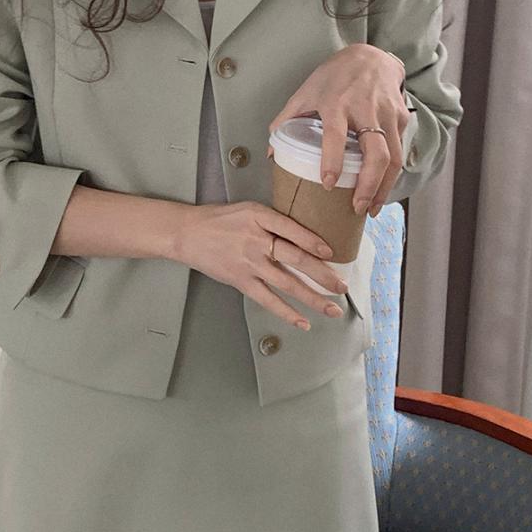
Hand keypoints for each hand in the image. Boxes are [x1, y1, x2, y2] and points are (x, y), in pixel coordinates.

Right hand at [186, 200, 348, 325]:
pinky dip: (287, 313)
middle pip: (296, 258)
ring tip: (332, 309)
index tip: (332, 252)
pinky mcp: (241, 281)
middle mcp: (256, 240)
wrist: (189, 233)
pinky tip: (303, 322)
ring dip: (312, 298)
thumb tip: (303, 236)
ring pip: (287, 283)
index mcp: (259, 216)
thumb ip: (273, 221)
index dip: (313, 241)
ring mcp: (249, 263)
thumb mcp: (248, 209)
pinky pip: (268, 300)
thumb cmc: (221, 219)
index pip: (291, 228)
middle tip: (342, 286)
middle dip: (323, 274)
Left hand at [273, 47, 408, 214]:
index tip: (328, 184)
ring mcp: (387, 113)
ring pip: (393, 157)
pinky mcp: (401, 117)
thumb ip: (287, 119)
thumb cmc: (335, 76)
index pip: (336, 134)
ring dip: (384, 187)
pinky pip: (399, 149)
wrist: (370, 55)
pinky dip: (391, 173)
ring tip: (372, 208)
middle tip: (358, 208)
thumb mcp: (307, 91)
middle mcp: (365, 108)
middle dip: (369, 186)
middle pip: (376, 153)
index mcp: (336, 102)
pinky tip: (381, 187)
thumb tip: (272, 153)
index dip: (332, 161)